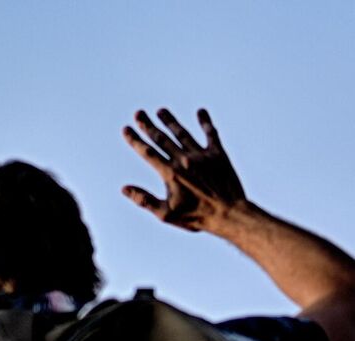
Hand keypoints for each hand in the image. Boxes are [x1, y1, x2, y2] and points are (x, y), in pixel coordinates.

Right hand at [121, 108, 248, 232]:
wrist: (230, 213)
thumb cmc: (197, 216)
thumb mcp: (166, 214)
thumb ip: (144, 200)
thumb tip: (124, 189)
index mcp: (170, 174)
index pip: (148, 153)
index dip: (135, 140)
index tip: (126, 128)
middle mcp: (184, 160)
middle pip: (162, 139)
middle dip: (148, 125)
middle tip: (139, 113)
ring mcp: (202, 156)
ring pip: (182, 134)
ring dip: (170, 122)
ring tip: (161, 111)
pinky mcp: (218, 155)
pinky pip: (211, 134)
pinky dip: (205, 122)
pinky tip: (201, 112)